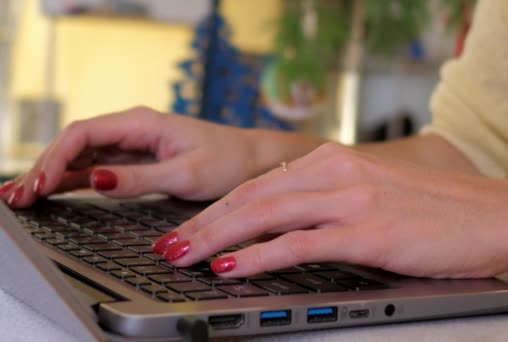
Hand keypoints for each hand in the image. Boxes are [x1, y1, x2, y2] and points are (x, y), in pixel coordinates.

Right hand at [1, 107, 265, 206]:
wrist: (253, 162)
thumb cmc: (228, 161)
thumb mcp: (186, 173)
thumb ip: (140, 177)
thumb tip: (96, 179)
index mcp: (142, 123)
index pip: (84, 133)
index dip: (56, 157)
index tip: (40, 184)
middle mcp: (134, 129)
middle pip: (76, 143)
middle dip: (45, 167)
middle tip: (19, 197)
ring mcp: (135, 145)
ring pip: (84, 155)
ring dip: (54, 174)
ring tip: (25, 197)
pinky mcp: (140, 160)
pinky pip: (99, 167)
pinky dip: (75, 179)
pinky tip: (55, 191)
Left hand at [154, 143, 507, 279]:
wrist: (498, 213)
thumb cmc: (437, 210)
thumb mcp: (372, 195)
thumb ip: (328, 204)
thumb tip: (284, 228)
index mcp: (335, 161)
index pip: (260, 184)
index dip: (218, 208)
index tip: (189, 227)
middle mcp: (337, 172)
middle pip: (252, 197)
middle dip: (203, 223)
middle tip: (168, 244)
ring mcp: (351, 199)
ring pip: (265, 215)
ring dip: (216, 238)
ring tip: (182, 257)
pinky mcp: (368, 230)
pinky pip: (298, 244)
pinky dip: (258, 257)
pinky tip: (232, 268)